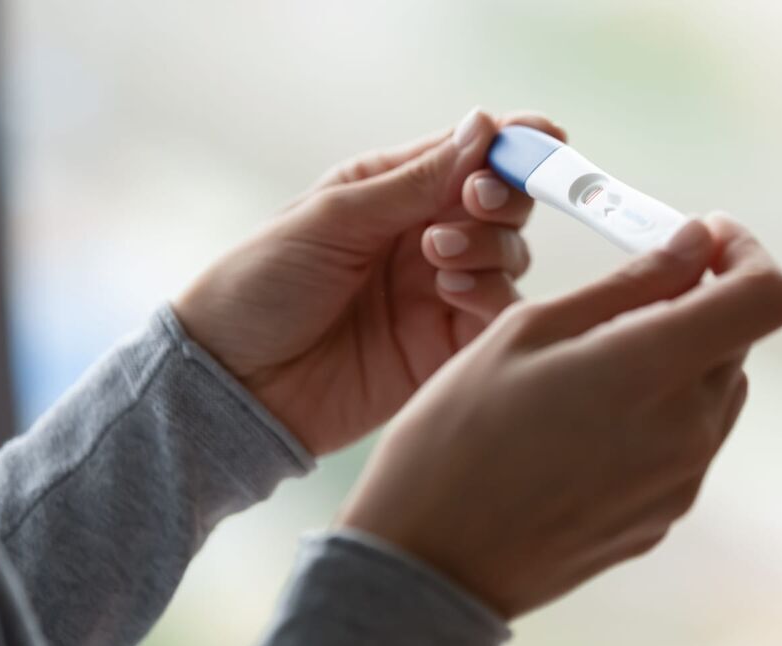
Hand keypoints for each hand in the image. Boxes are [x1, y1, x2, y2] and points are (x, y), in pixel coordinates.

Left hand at [174, 109, 566, 454]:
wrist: (236, 384)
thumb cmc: (261, 286)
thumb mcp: (334, 218)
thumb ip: (415, 181)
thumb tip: (484, 126)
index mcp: (392, 191)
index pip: (470, 155)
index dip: (515, 144)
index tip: (544, 138)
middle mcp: (425, 237)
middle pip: (504, 204)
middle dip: (504, 195)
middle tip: (474, 201)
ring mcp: (440, 293)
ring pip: (511, 256)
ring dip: (491, 245)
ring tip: (438, 256)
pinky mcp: (447, 347)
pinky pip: (499, 314)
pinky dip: (492, 294)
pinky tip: (452, 291)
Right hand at [337, 213, 781, 617]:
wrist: (430, 561)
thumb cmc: (458, 431)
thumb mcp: (529, 331)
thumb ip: (629, 283)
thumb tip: (694, 243)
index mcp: (656, 370)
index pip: (766, 297)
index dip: (746, 255)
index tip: (704, 240)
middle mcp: (689, 431)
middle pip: (736, 343)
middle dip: (697, 304)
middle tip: (624, 298)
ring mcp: (680, 483)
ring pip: (713, 395)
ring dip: (679, 362)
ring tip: (592, 368)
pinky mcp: (662, 519)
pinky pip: (685, 446)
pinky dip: (658, 415)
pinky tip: (583, 426)